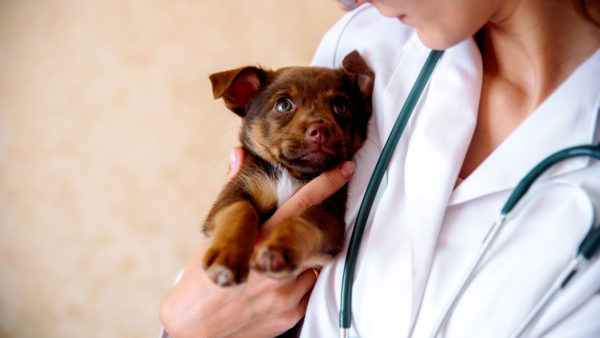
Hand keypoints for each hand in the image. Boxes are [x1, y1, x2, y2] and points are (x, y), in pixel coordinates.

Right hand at [159, 147, 355, 336]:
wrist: (195, 329)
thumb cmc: (202, 280)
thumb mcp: (212, 236)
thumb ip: (231, 192)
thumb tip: (239, 154)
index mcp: (253, 241)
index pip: (298, 206)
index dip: (325, 185)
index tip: (345, 169)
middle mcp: (272, 267)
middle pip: (313, 237)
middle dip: (318, 226)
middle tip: (318, 220)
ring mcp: (284, 294)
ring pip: (315, 263)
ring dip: (307, 255)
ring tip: (286, 255)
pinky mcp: (291, 314)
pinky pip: (312, 289)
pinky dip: (304, 278)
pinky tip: (285, 277)